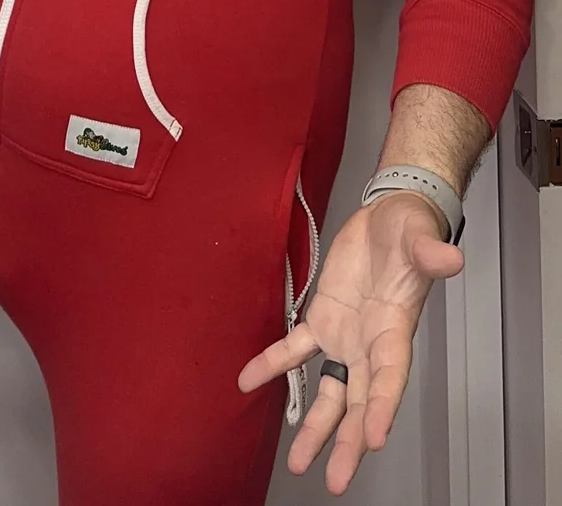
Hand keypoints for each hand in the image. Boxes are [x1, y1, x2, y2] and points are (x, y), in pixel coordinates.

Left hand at [238, 194, 462, 494]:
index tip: (376, 439)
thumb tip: (449, 257)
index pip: (390, 378)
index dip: (384, 407)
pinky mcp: (322, 319)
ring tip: (299, 463)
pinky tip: (249, 382)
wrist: (387, 219)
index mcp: (395, 331)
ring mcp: (345, 338)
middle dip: (348, 442)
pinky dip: (272, 365)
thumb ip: (430, 253)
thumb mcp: (419, 238)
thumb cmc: (408, 233)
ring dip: (313, 426)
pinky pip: (294, 349)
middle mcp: (369, 346)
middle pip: (361, 403)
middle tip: (335, 480)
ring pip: (329, 392)